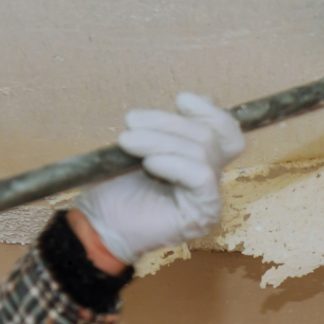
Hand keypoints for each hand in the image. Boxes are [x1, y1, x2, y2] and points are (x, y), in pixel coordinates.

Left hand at [73, 93, 245, 264]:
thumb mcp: (144, 146)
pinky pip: (200, 176)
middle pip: (209, 136)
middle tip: (131, 121)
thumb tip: (201, 98)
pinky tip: (149, 164)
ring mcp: (210, 197)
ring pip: (203, 151)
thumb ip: (173, 128)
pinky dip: (174, 164)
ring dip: (160, 141)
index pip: (226, 131)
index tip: (180, 100)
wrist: (97, 225)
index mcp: (200, 160)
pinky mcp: (204, 212)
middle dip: (169, 122)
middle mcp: (210, 178)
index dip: (209, 111)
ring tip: (127, 142)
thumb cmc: (115, 187)